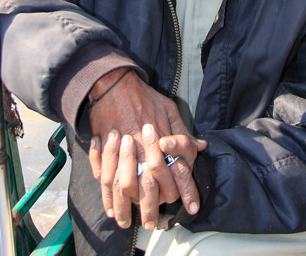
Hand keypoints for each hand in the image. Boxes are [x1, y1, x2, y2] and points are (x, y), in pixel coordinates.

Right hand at [87, 68, 206, 228]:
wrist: (115, 84)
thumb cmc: (144, 97)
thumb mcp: (169, 109)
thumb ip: (183, 132)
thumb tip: (201, 146)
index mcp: (161, 138)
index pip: (176, 171)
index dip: (185, 190)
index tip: (190, 207)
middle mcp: (143, 147)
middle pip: (150, 185)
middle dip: (153, 206)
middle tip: (154, 222)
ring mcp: (122, 150)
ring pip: (125, 186)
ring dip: (127, 206)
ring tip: (128, 221)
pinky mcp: (105, 150)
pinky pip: (104, 178)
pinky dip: (107, 195)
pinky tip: (110, 207)